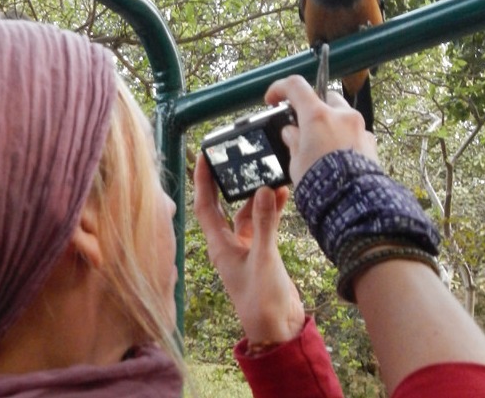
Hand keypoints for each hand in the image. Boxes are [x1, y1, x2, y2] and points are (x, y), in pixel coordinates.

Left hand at [193, 154, 304, 344]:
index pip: (204, 205)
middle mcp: (228, 245)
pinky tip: (282, 196)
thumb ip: (265, 224)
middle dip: (228, 181)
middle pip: (223, 205)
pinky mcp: (261, 253)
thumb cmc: (262, 301)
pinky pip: (263, 224)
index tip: (203, 156)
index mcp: (219, 246)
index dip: (202, 180)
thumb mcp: (264, 259)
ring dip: (257, 196)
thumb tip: (263, 190)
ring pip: (247, 213)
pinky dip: (271, 210)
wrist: (278, 329)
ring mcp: (244, 249)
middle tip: (235, 157)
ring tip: (271, 175)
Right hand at [264, 75, 378, 182]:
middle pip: (324, 97)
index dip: (280, 88)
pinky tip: (337, 156)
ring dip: (330, 123)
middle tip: (301, 125)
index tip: (273, 99)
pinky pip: (354, 133)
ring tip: (319, 146)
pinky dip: (344, 138)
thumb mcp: (295, 162)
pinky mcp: (370, 143)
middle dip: (312, 107)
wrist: (352, 203)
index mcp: (317, 116)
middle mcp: (341, 116)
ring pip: (342, 115)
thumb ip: (293, 141)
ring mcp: (359, 127)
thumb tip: (292, 132)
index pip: (296, 86)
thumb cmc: (322, 183)